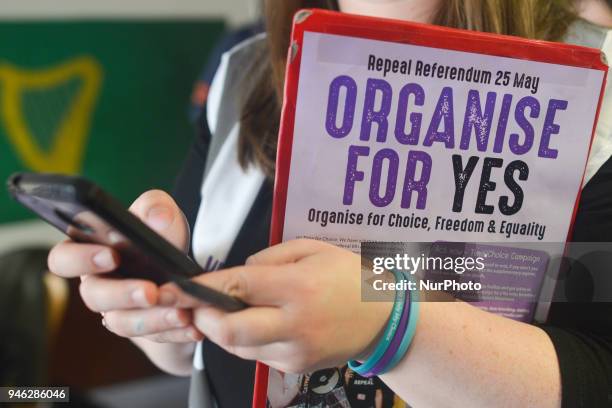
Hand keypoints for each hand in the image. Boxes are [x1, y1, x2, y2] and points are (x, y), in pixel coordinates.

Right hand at [48, 190, 202, 343]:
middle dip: (123, 294)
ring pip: (123, 323)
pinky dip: (176, 332)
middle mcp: (99, 286)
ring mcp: (120, 311)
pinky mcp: (145, 331)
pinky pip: (155, 337)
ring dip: (153, 319)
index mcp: (91, 252)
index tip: (111, 256)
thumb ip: (156, 208)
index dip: (81, 259)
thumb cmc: (162, 236)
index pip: (64, 258)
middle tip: (150, 292)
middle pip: (94, 297)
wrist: (187, 271)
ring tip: (181, 313)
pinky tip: (193, 326)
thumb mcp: (163, 216)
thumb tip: (157, 218)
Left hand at [159, 239, 391, 372]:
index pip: (238, 286)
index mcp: (298, 287)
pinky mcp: (295, 367)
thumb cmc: (348, 277)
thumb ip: (270, 259)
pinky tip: (256, 322)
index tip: (175, 286)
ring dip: (222, 329)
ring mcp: (294, 351)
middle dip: (202, 318)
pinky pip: (256, 355)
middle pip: (228, 331)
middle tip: (193, 304)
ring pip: (237, 347)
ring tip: (227, 310)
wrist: (384, 320)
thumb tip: (238, 275)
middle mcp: (294, 324)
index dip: (200, 287)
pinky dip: (245, 339)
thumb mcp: (313, 249)